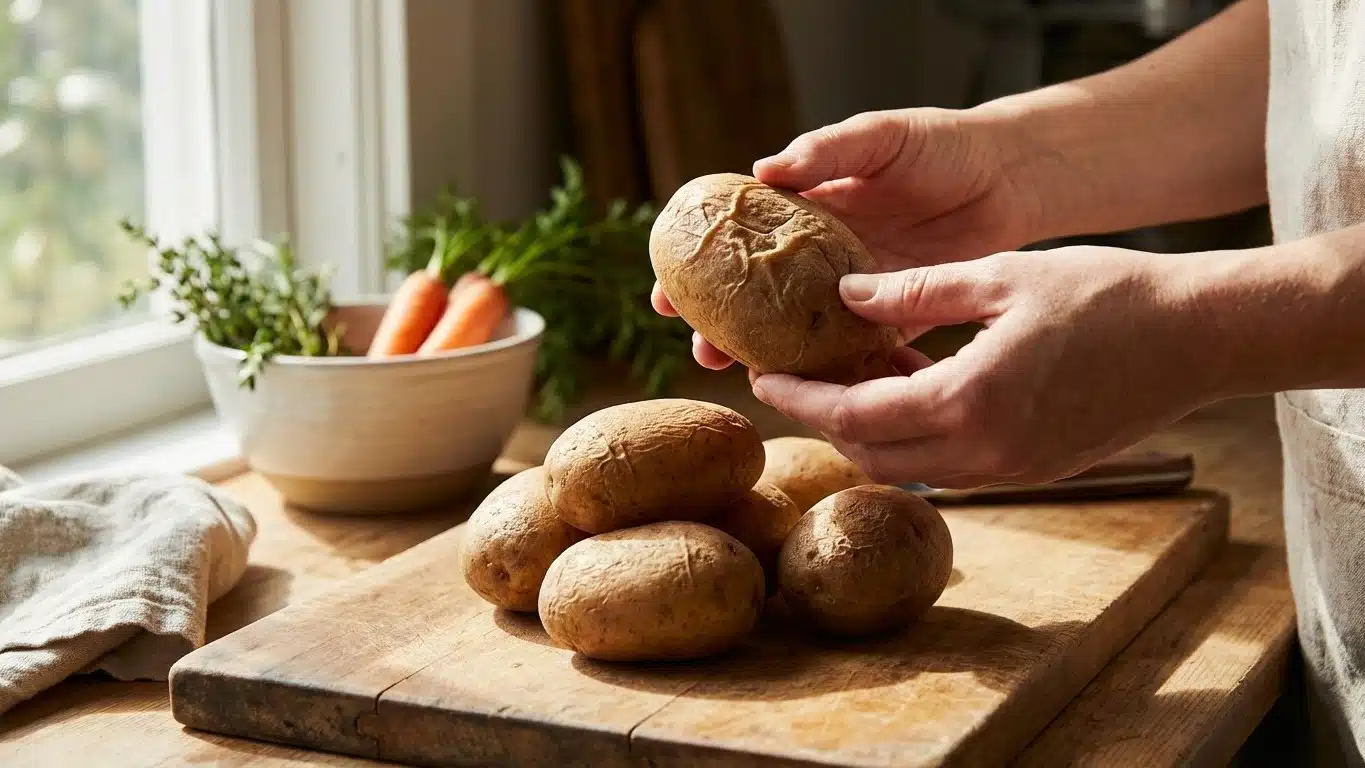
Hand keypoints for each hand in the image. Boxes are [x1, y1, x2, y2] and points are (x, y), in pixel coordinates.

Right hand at [652, 107, 1044, 369]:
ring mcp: (855, 293)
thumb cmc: (940, 144)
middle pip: (758, 300)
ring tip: (746, 376)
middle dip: (723, 326)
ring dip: (771, 357)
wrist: (1010, 177)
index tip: (665, 293)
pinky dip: (836, 372)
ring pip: (801, 334)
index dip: (698, 269)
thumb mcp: (879, 136)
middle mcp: (820, 259)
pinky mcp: (896, 320)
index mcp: (805, 212)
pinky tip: (815, 392)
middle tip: (699, 349)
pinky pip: (858, 352)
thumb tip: (762, 170)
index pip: (736, 244)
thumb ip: (826, 150)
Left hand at [748, 247, 1222, 487]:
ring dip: (871, 429)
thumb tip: (847, 297)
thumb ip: (915, 291)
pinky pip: (951, 466)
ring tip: (857, 373)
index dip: (801, 400)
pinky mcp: (1034, 470)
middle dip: (826, 419)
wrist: (1201, 337)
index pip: (853, 416)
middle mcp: (984, 452)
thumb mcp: (1000, 277)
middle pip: (871, 454)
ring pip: (909, 468)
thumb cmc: (1110, 295)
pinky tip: (915, 385)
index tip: (763, 379)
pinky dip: (916, 435)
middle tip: (801, 376)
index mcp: (967, 403)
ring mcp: (1011, 470)